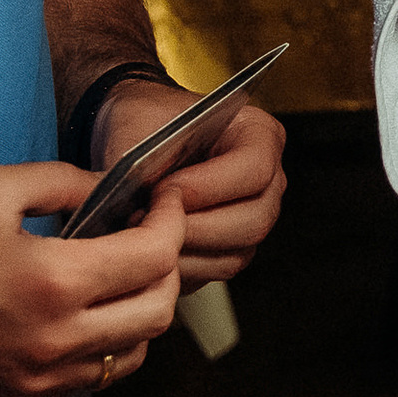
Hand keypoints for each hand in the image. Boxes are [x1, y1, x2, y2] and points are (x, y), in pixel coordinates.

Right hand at [0, 164, 185, 396]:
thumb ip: (67, 183)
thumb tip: (115, 188)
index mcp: (52, 283)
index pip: (155, 257)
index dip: (171, 221)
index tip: (164, 202)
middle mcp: (54, 341)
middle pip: (159, 311)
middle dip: (168, 266)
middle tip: (151, 236)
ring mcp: (37, 379)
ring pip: (133, 353)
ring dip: (143, 311)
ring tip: (124, 275)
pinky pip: (92, 378)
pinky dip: (108, 345)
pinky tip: (89, 312)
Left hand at [91, 80, 286, 289]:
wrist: (136, 139)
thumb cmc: (145, 125)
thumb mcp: (138, 128)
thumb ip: (140, 160)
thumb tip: (128, 197)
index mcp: (258, 134)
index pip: (255, 168)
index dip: (209, 185)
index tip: (161, 190)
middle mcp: (269, 179)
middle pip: (254, 219)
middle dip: (195, 226)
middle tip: (147, 218)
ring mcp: (255, 217)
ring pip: (237, 252)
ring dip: (186, 251)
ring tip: (143, 235)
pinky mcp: (235, 248)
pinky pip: (217, 271)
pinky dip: (183, 267)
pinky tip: (151, 249)